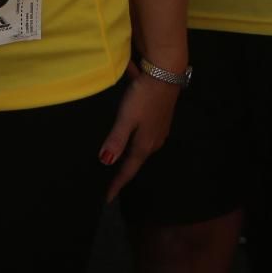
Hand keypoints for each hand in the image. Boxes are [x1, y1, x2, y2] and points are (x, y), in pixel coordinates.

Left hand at [99, 68, 180, 200]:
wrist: (166, 73)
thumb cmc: (144, 96)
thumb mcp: (127, 118)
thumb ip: (117, 139)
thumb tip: (105, 163)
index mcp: (145, 144)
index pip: (128, 170)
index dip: (117, 184)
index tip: (106, 198)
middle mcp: (154, 141)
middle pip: (136, 162)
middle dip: (123, 173)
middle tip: (109, 182)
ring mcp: (159, 130)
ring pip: (142, 150)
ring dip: (130, 158)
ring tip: (119, 164)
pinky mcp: (161, 119)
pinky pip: (146, 139)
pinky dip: (137, 145)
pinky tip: (132, 141)